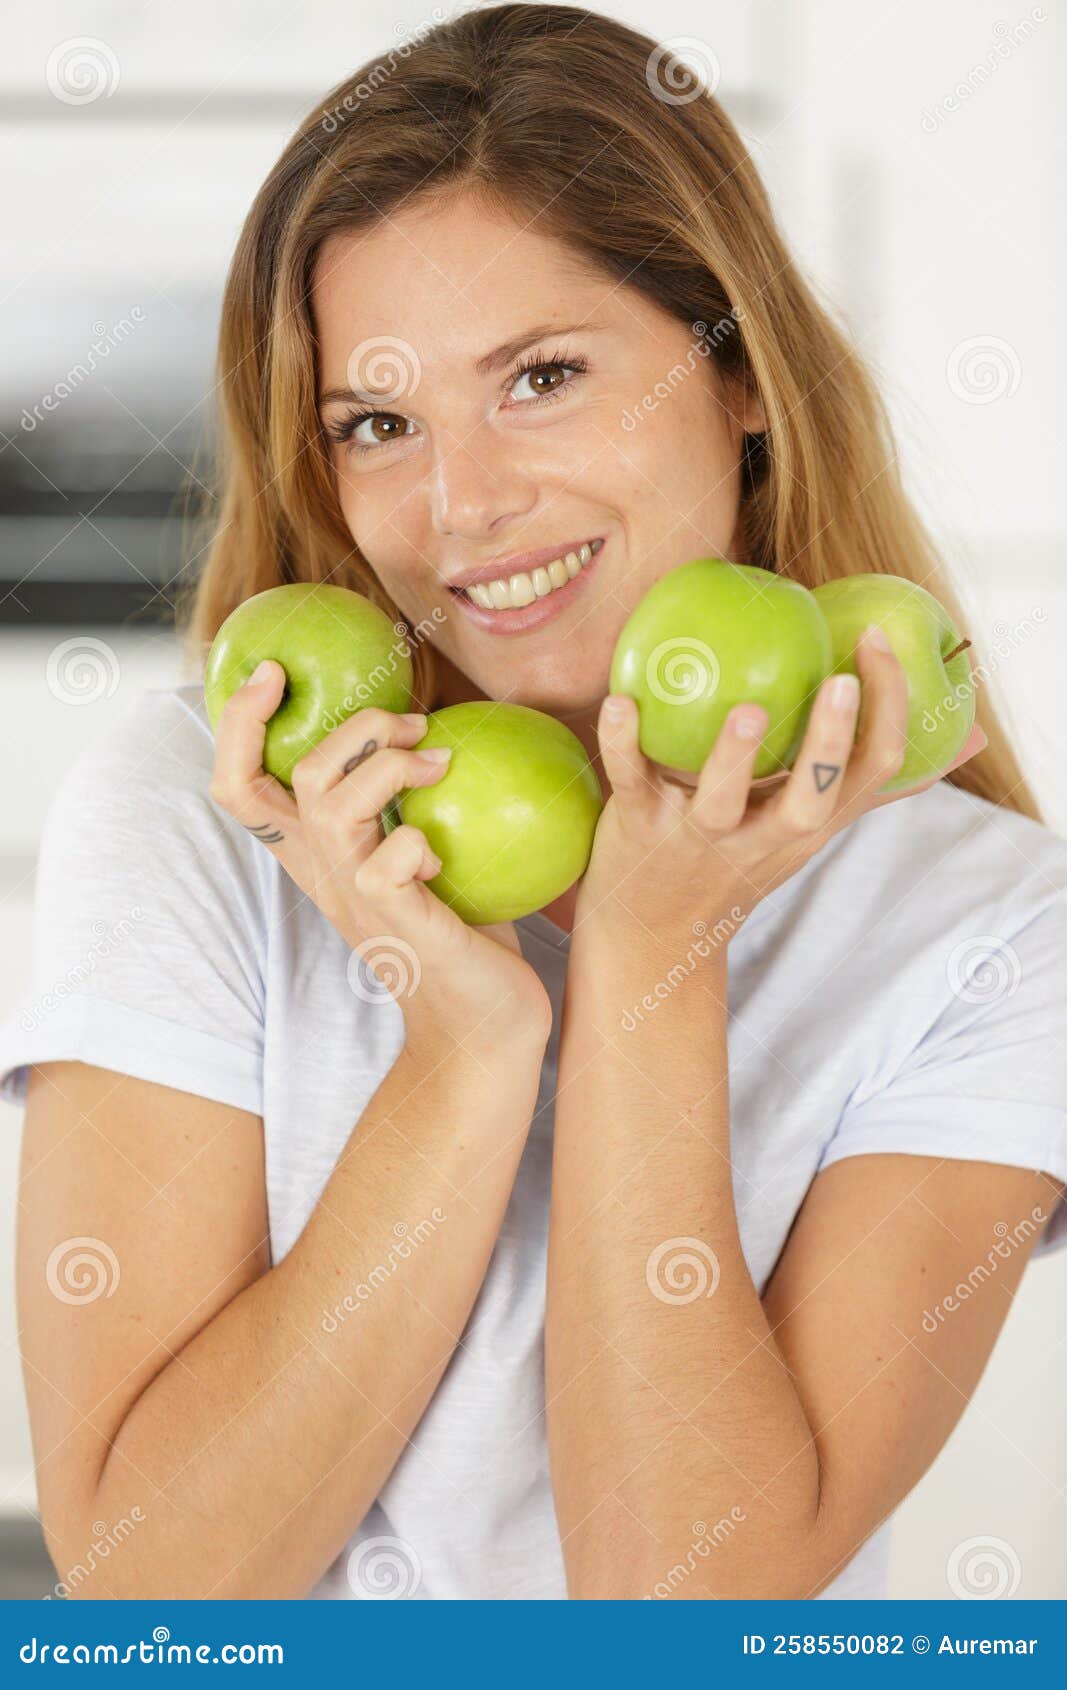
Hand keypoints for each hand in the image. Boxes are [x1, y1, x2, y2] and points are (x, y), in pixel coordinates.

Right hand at [208, 661, 551, 1049]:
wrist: (482, 1026)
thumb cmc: (462, 933)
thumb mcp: (424, 855)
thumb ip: (412, 803)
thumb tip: (443, 726)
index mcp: (319, 854)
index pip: (238, 785)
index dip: (236, 723)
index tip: (272, 671)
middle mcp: (326, 873)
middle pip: (295, 775)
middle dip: (356, 726)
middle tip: (415, 723)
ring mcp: (356, 898)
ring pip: (334, 806)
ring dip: (392, 768)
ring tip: (440, 764)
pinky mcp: (397, 922)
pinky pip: (391, 859)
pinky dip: (421, 841)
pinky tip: (445, 861)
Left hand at [575, 627, 986, 943]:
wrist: (653, 940)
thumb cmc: (737, 862)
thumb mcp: (809, 832)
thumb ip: (870, 784)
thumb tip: (968, 739)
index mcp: (809, 825)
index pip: (871, 773)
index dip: (886, 710)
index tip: (874, 642)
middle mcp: (762, 837)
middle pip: (812, 800)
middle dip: (832, 744)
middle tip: (843, 680)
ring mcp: (699, 838)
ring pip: (723, 804)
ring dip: (736, 756)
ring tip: (748, 708)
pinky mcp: (639, 832)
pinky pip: (631, 784)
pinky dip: (624, 744)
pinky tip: (622, 701)